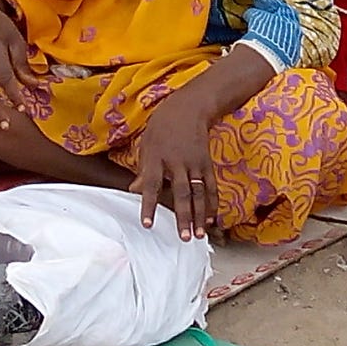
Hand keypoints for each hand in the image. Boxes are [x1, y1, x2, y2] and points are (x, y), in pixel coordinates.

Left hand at [131, 90, 217, 238]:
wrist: (188, 107)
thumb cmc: (161, 127)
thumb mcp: (147, 144)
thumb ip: (143, 169)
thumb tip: (134, 191)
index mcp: (157, 157)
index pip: (152, 185)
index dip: (149, 205)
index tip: (147, 224)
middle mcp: (177, 162)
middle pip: (181, 193)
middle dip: (183, 216)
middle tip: (184, 237)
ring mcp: (195, 163)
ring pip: (199, 193)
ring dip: (199, 215)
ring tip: (199, 235)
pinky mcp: (207, 163)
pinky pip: (211, 186)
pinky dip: (212, 203)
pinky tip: (211, 219)